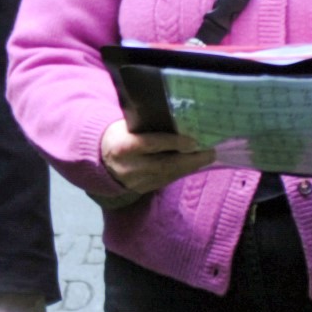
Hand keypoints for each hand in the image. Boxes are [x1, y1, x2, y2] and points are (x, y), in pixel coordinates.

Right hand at [98, 119, 217, 198]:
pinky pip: (164, 181)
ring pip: (167, 175)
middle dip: (190, 159)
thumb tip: (181, 122)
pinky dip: (180, 172)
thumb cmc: (120, 134)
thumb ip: (149, 125)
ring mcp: (134, 181)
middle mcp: (128, 167)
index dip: (174, 143)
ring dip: (189, 167)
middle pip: (164, 164)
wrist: (100, 157)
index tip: (194, 141)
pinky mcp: (140, 189)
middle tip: (211, 152)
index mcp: (123, 146)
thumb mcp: (128, 125)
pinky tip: (192, 165)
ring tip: (207, 157)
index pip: (151, 144)